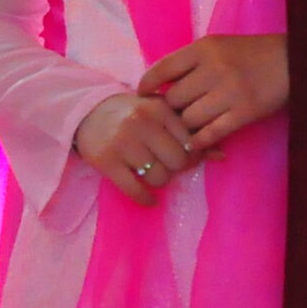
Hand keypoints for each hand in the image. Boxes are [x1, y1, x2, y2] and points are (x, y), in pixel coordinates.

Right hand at [74, 92, 197, 205]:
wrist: (85, 112)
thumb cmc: (130, 114)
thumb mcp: (159, 115)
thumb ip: (187, 131)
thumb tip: (221, 155)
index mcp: (158, 109)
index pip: (190, 142)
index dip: (190, 155)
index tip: (182, 157)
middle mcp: (141, 123)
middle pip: (177, 162)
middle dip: (175, 168)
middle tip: (165, 165)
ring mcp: (122, 143)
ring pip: (159, 177)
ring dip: (159, 181)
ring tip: (151, 173)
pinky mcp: (106, 161)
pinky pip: (135, 189)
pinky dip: (145, 198)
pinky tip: (148, 199)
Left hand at [139, 32, 288, 151]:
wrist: (293, 61)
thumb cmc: (250, 54)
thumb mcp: (217, 46)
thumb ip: (190, 62)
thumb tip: (160, 85)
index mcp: (203, 49)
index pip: (162, 69)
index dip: (148, 85)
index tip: (143, 94)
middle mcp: (213, 69)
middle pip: (174, 99)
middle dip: (170, 109)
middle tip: (170, 116)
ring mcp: (229, 92)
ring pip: (190, 118)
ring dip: (186, 126)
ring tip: (187, 128)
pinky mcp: (244, 113)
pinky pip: (211, 133)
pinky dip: (200, 140)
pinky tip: (196, 141)